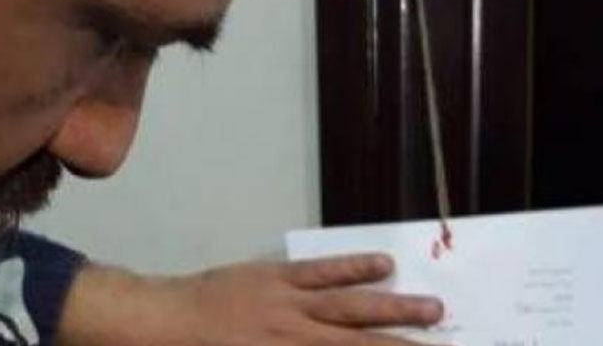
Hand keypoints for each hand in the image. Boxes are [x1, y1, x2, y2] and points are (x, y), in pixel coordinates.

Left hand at [57, 254, 444, 345]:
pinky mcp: (277, 277)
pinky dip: (353, 267)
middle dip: (404, 345)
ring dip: (393, 308)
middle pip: (362, 344)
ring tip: (432, 308)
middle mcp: (296, 336)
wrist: (156, 327)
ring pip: (351, 306)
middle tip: (446, 340)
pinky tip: (383, 264)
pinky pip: (322, 272)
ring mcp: (289, 303)